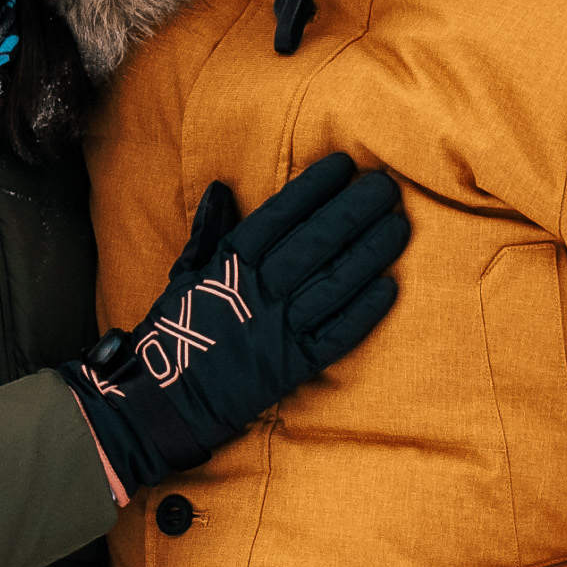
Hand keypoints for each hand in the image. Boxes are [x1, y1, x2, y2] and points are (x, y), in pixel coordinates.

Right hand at [63, 155, 408, 491]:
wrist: (167, 402)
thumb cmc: (177, 333)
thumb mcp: (184, 275)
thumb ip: (207, 231)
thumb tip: (221, 188)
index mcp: (230, 266)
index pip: (278, 217)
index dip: (312, 188)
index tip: (342, 164)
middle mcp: (259, 292)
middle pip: (315, 243)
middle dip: (354, 210)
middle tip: (385, 185)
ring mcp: (280, 329)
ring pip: (334, 283)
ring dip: (370, 252)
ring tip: (399, 224)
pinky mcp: (295, 366)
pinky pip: (336, 335)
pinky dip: (364, 312)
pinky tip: (390, 285)